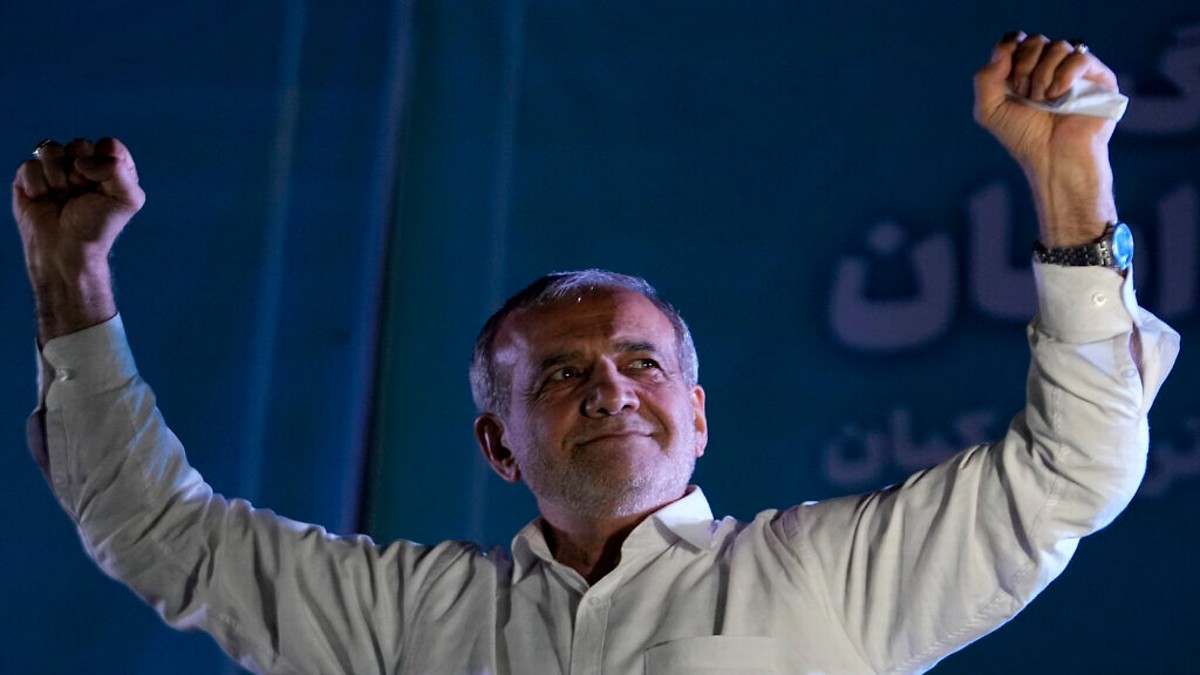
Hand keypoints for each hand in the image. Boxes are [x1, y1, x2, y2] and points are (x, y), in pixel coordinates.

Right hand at [12, 137, 144, 341]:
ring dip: (58, 179)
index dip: (105, 164)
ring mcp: (55, 169)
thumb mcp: (127, 200)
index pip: (109, 145)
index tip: (103, 188)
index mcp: (110, 167)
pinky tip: (44, 200)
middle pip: (79, 144)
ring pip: (51, 149)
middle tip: (81, 194)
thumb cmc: (98, 227)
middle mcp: (83, 164)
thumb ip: (118, 169)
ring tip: (63, 198)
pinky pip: (30, 165)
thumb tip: (82, 160)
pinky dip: (38, 186)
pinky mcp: (29, 177)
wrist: (66, 250)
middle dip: (80, 173)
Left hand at [974, 32, 1118, 246]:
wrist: (1053, 157)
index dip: (1009, 49)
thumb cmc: (1023, 137)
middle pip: (1035, 41)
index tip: (1006, 74)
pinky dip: (1064, 76)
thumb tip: (1004, 49)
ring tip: (1043, 101)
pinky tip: (1059, 97)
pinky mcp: (1098, 77)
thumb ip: (985, 78)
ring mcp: (1074, 71)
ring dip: (1042, 75)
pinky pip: (1080, 57)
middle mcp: (1049, 67)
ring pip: (1057, 46)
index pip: (1015, 41)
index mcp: (1023, 70)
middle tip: (1025, 94)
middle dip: (1023, 66)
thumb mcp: (989, 110)